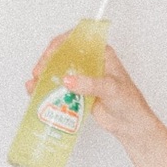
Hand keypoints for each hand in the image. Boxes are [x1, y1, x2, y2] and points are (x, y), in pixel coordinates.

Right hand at [25, 33, 156, 145]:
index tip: (49, 56)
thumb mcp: (111, 89)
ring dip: (45, 75)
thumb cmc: (129, 104)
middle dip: (48, 61)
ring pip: (59, 70)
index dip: (59, 45)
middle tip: (39, 72)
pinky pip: (60, 86)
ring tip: (34, 83)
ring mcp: (84, 77)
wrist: (132, 126)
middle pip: (63, 54)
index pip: (76, 40)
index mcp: (101, 54)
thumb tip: (67, 81)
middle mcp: (91, 63)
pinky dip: (48, 88)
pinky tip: (37, 91)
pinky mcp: (79, 92)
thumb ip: (90, 84)